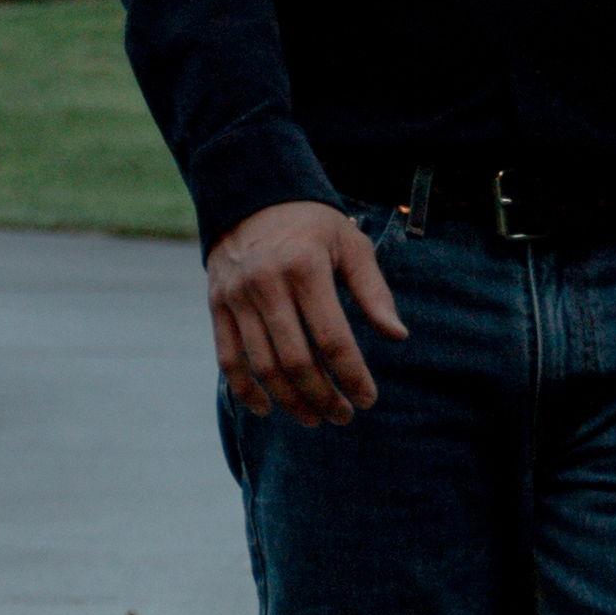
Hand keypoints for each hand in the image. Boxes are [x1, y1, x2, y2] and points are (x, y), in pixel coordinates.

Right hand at [207, 199, 406, 422]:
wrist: (250, 196)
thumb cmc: (312, 225)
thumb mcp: (350, 245)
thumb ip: (373, 291)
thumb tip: (398, 336)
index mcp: (305, 268)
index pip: (332, 338)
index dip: (352, 375)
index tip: (367, 399)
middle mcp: (266, 285)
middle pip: (296, 360)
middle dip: (323, 396)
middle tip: (342, 416)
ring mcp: (237, 297)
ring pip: (263, 366)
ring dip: (290, 400)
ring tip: (314, 418)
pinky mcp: (217, 306)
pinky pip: (228, 358)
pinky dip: (246, 390)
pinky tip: (267, 408)